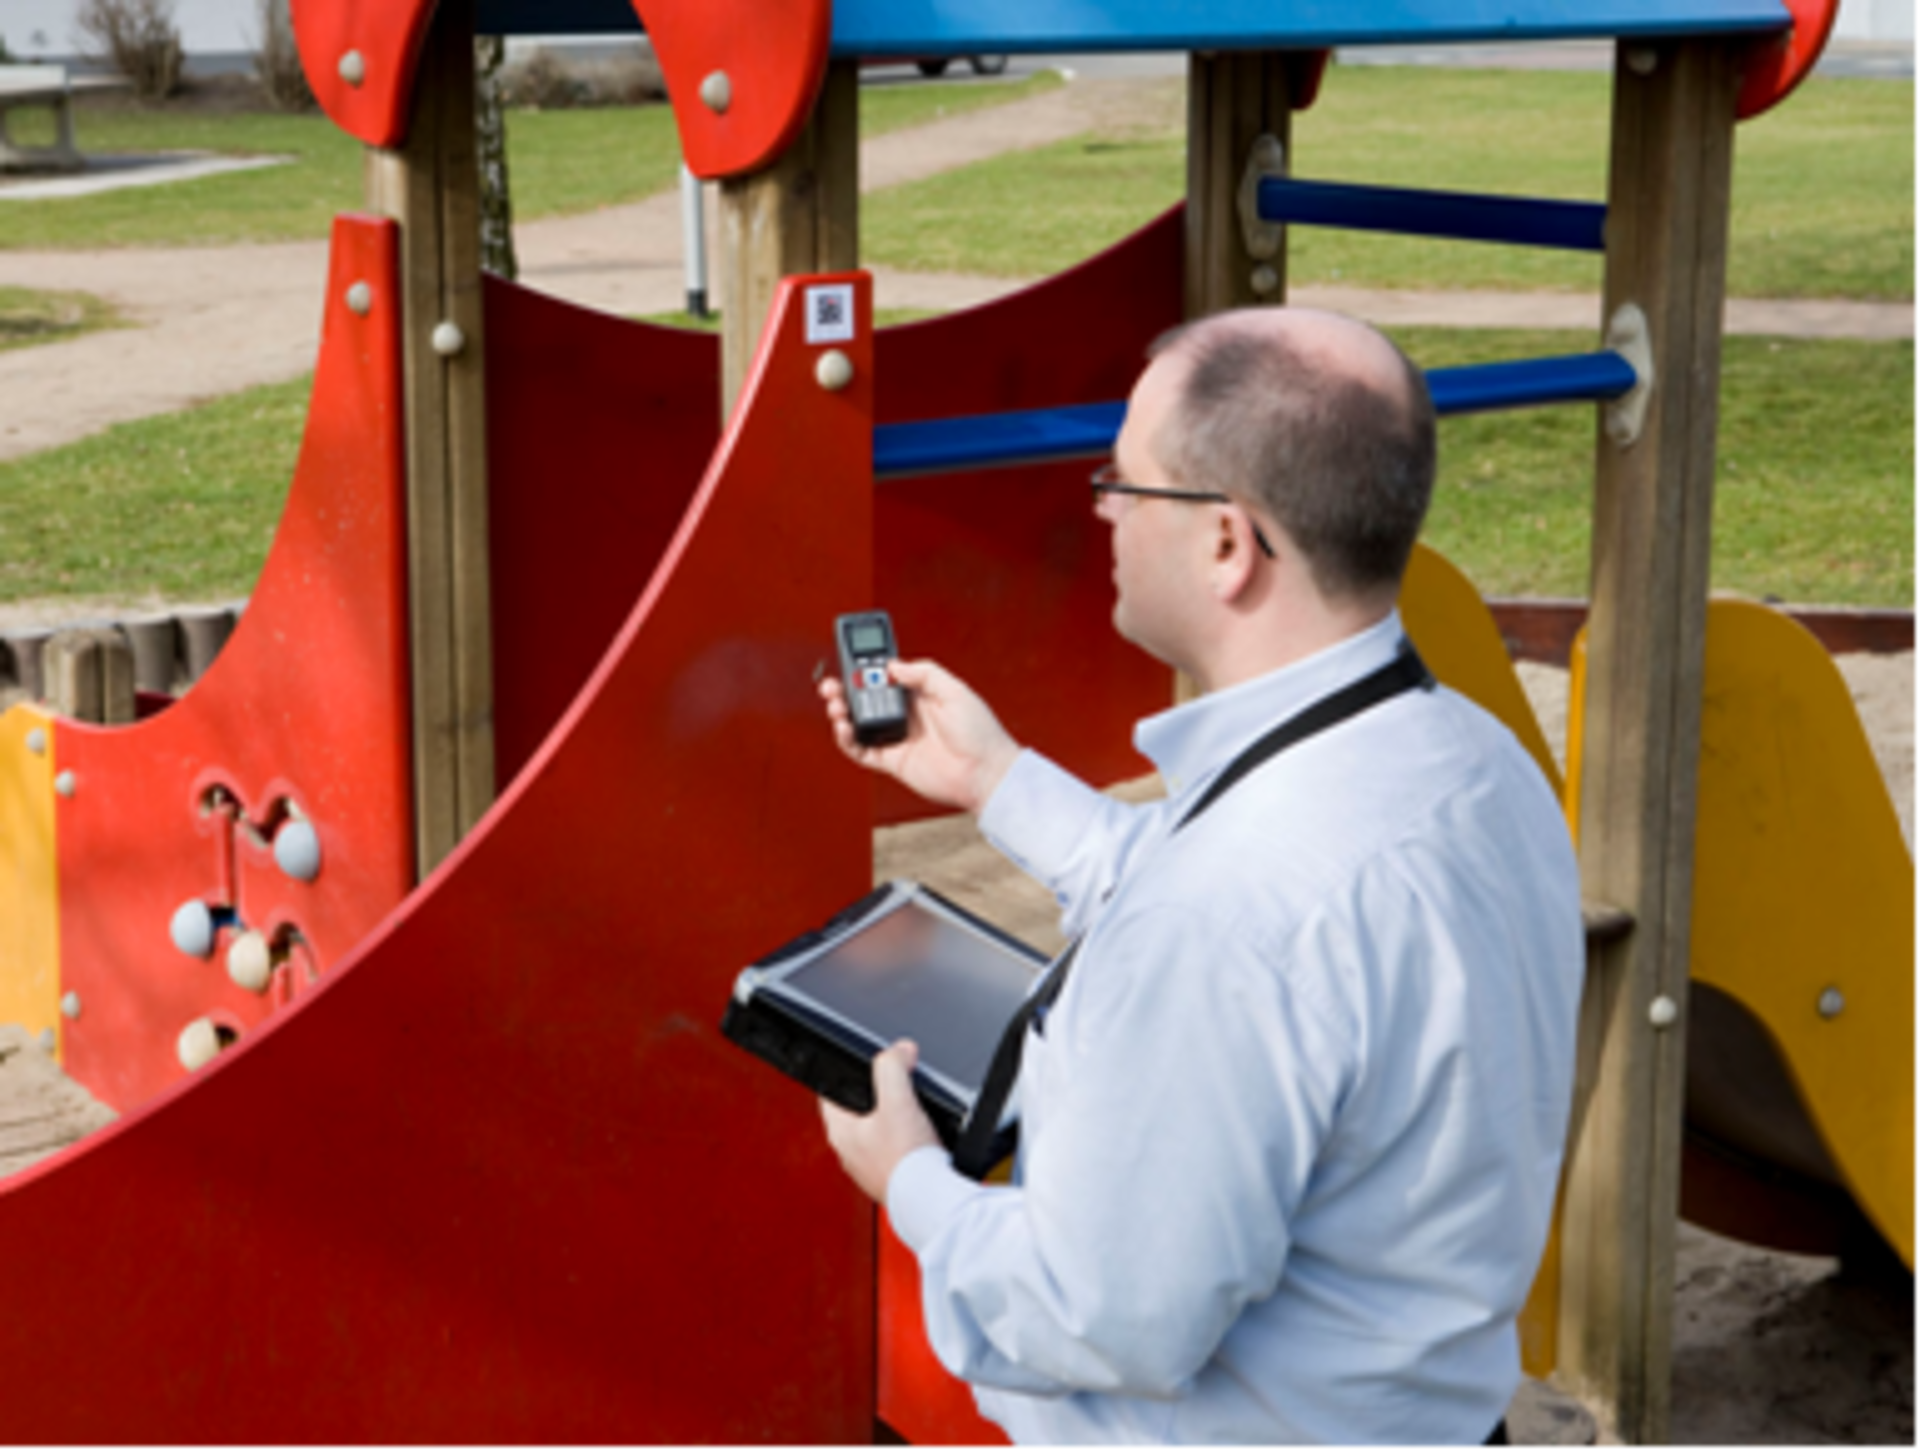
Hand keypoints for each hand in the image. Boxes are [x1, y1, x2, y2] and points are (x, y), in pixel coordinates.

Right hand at [818, 659, 1020, 814]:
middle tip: (833, 684)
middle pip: (867, 700)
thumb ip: (924, 673)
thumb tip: (893, 665)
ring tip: (836, 705)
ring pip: (860, 724)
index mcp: (921, 695)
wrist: (985, 773)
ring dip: (843, 712)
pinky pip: (862, 751)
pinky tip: (844, 728)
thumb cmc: (980, 733)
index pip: (886, 678)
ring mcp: (899, 739)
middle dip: (846, 690)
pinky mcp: (893, 762)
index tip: (853, 662)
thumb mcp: (955, 690)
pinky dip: (847, 741)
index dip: (867, 671)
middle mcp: (907, 716)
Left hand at [820, 1040, 941, 1202]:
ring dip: (893, 1119)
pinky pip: (894, 1150)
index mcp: (840, 1132)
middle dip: (875, 1094)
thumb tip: (900, 1050)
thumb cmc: (906, 1159)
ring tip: (912, 1111)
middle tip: (895, 1083)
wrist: (930, 1197)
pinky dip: (906, 1141)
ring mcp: (870, 1168)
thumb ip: (892, 1066)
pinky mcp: (891, 1178)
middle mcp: (850, 1153)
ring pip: (876, 1132)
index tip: (860, 1064)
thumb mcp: (897, 1099)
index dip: (844, 1072)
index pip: (829, 1093)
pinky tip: (922, 1137)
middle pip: (856, 1111)